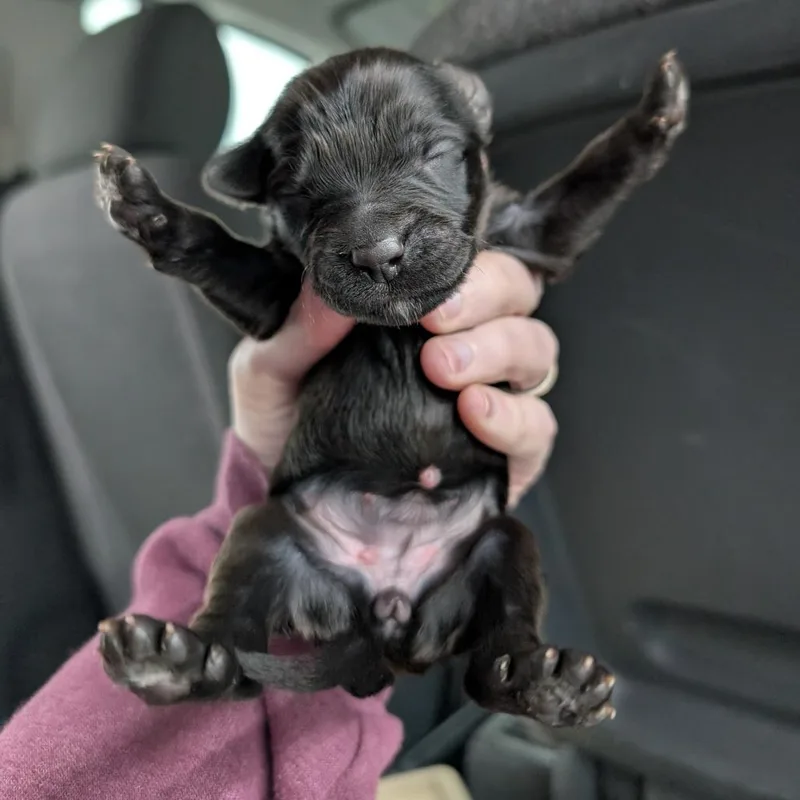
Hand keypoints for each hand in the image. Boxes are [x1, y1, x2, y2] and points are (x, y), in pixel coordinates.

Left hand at [230, 250, 558, 505]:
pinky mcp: (505, 455)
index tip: (423, 291)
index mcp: (420, 311)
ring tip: (445, 372)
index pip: (471, 263)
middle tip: (435, 326)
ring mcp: (491, 396)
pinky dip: (515, 416)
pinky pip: (538, 428)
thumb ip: (298, 329)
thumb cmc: (286, 417)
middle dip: (485, 300)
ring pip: (537, 351)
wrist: (285, 490)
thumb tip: (330, 286)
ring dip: (499, 351)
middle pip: (518, 295)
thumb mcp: (271, 368)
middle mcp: (466, 345)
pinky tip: (474, 412)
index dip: (464, 265)